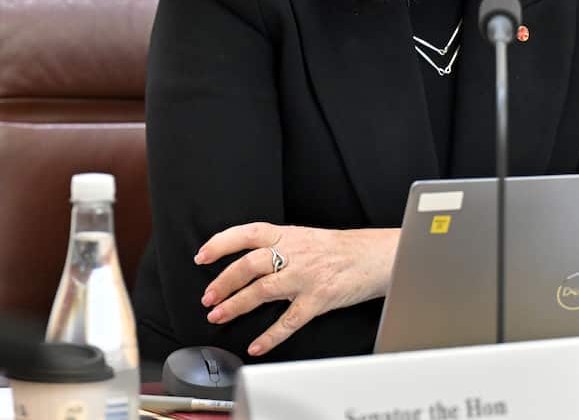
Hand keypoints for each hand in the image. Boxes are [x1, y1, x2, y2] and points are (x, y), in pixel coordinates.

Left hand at [194, 222, 398, 356]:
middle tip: (208, 296)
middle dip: (223, 282)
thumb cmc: (342, 248)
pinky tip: (257, 344)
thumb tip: (248, 259)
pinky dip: (271, 336)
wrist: (375, 255)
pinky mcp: (318, 299)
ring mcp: (305, 277)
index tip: (203, 256)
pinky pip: (289, 320)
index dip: (221, 243)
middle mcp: (294, 253)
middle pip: (249, 264)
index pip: (247, 233)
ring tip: (219, 315)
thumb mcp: (306, 237)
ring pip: (262, 290)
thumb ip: (279, 245)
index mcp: (289, 235)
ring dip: (236, 305)